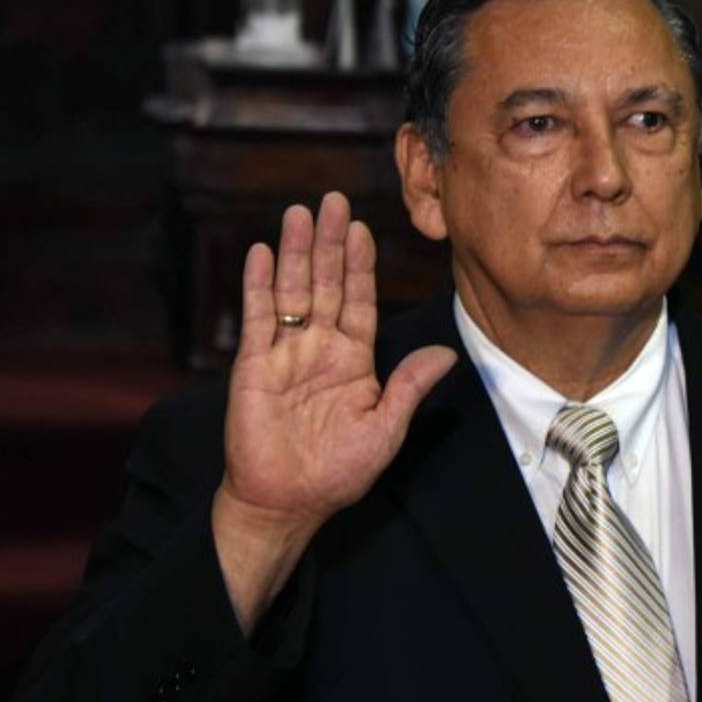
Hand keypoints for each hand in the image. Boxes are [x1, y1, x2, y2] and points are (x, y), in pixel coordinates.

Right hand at [212, 193, 455, 630]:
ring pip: (293, 291)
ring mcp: (286, 353)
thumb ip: (409, 387)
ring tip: (300, 213)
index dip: (361, 264)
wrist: (286, 501)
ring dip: (296, 252)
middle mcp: (320, 348)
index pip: (360, 299)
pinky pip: (258, 318)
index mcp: (354, 359)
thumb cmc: (338, 472)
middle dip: (331, 243)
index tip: (365, 228)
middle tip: (334, 200)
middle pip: (327, 284)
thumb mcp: (384, 429)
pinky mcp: (254, 365)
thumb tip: (447, 353)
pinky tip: (262, 252)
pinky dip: (259, 284)